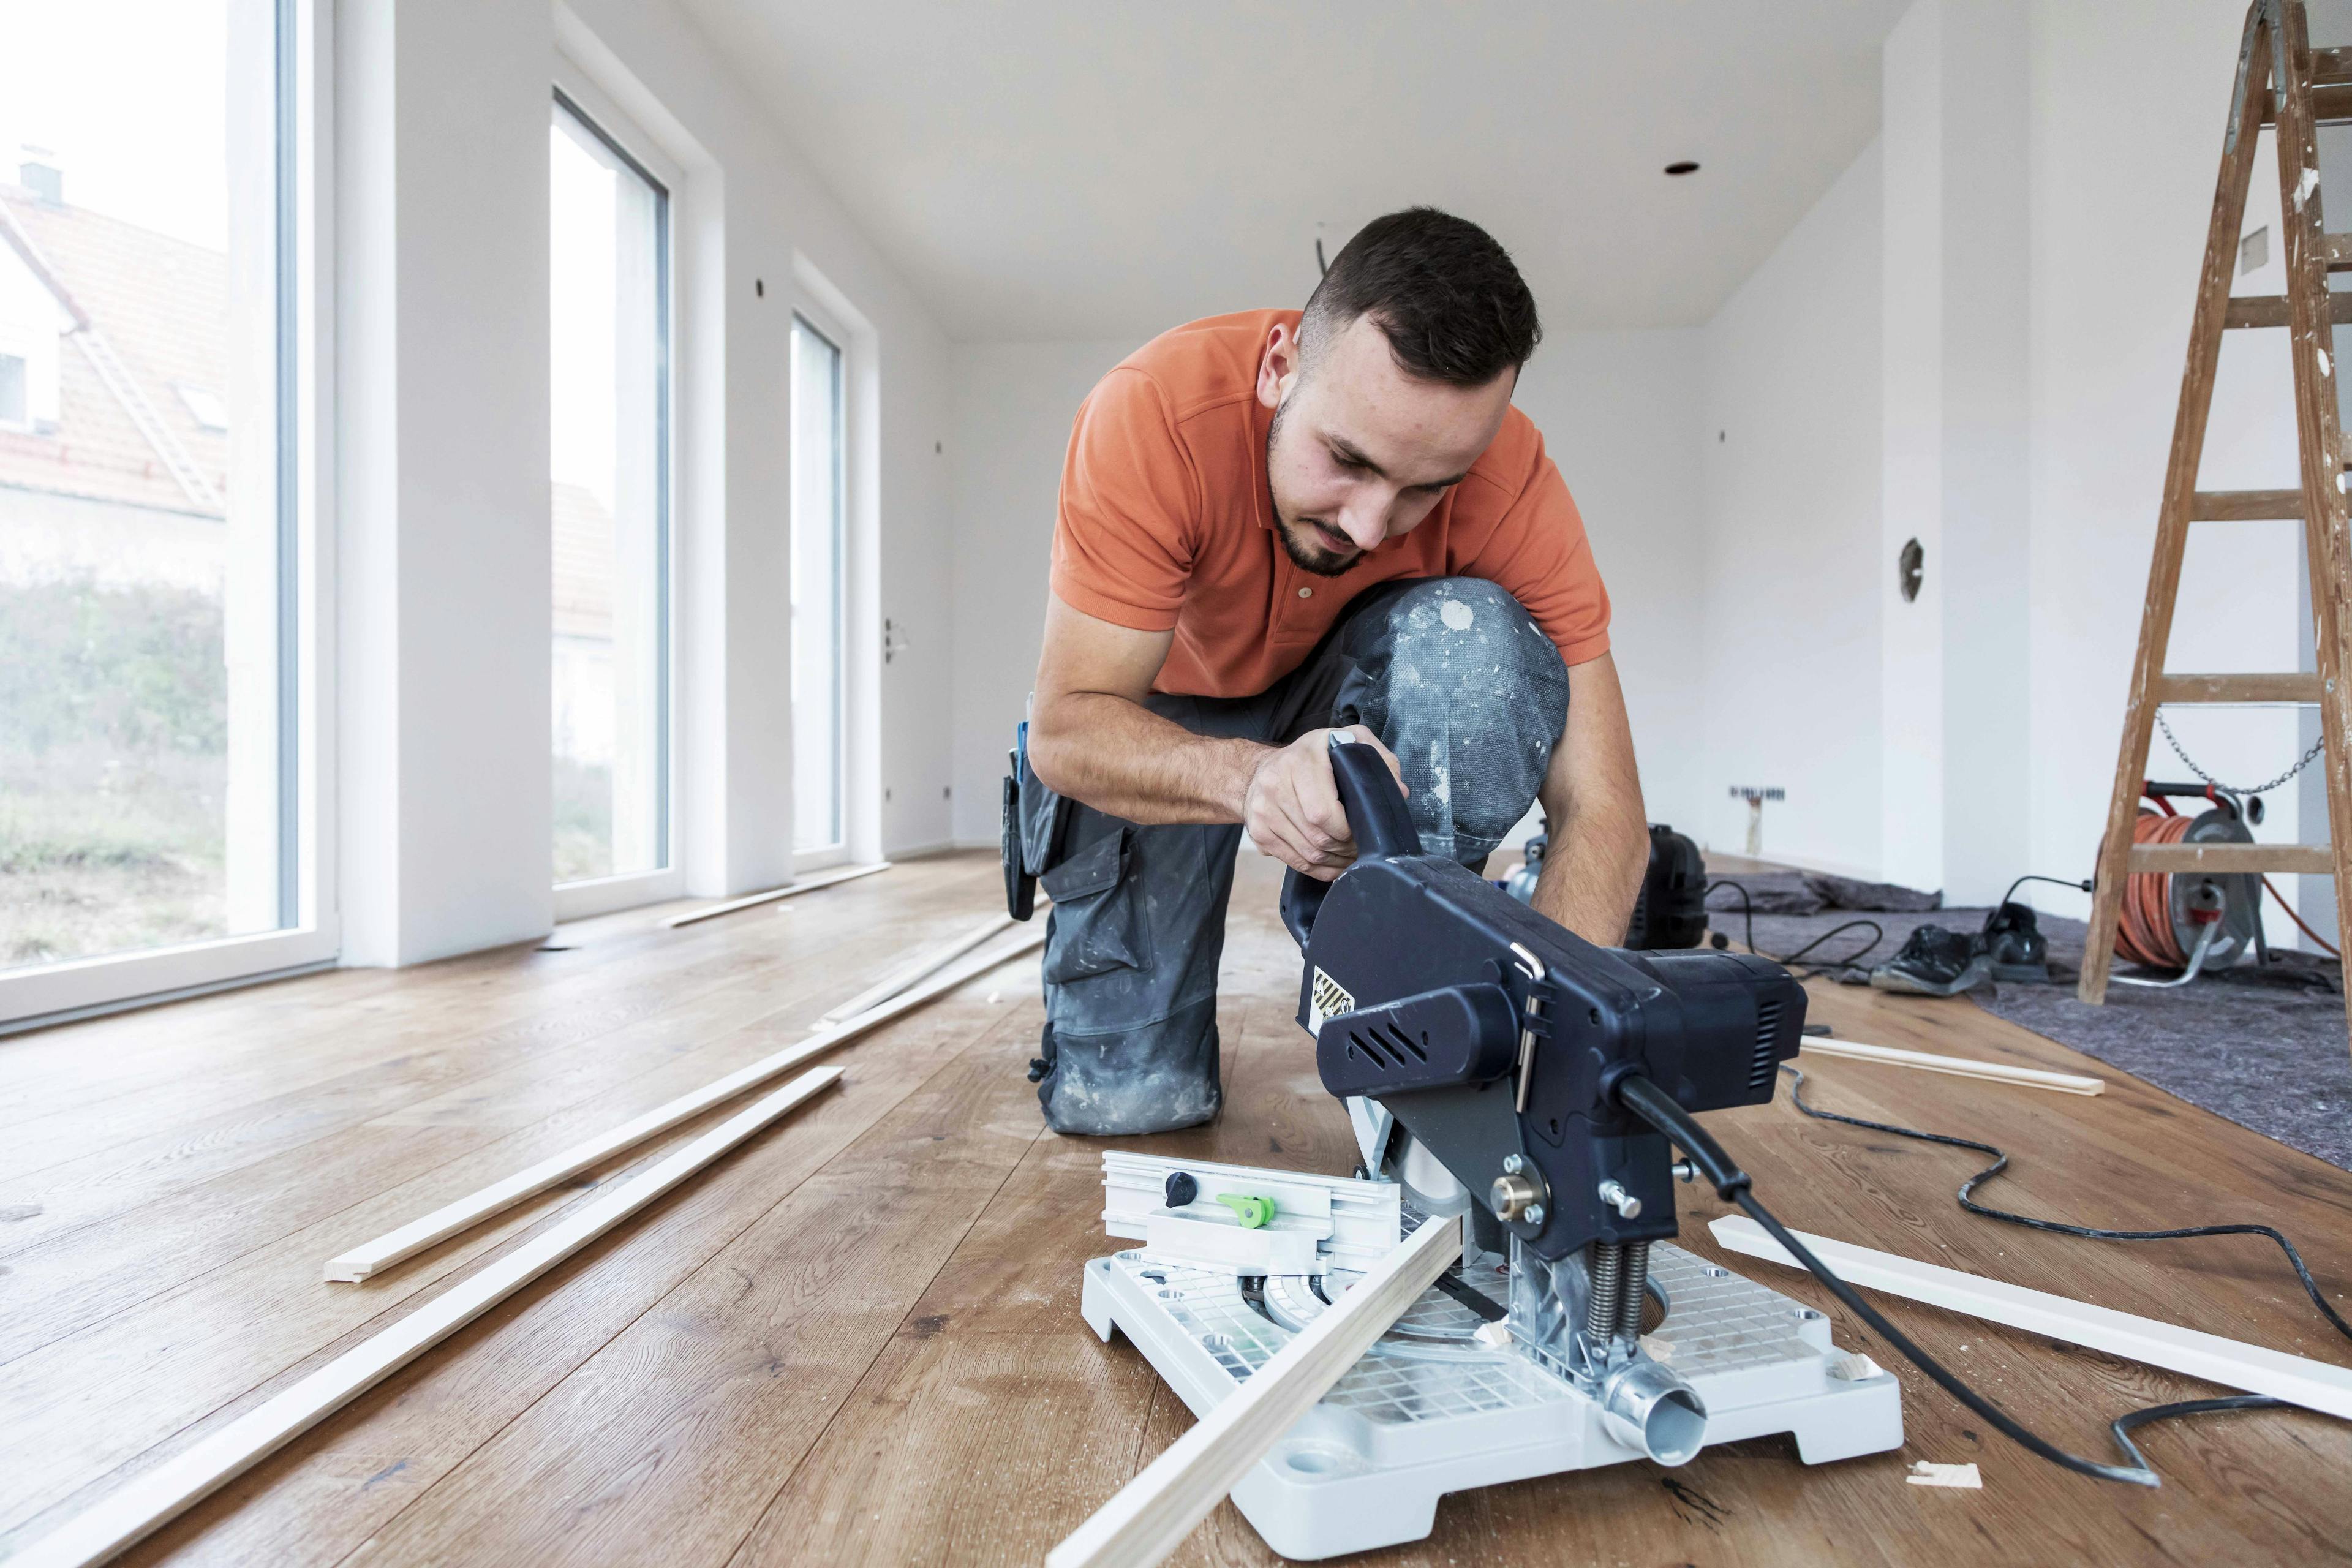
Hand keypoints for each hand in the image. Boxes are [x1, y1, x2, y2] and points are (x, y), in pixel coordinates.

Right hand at [1242, 726, 1407, 879]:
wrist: (1260, 771)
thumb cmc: (1314, 758)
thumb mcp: (1348, 742)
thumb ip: (1377, 758)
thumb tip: (1398, 791)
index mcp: (1301, 759)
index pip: (1322, 812)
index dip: (1347, 830)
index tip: (1362, 829)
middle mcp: (1275, 782)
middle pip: (1317, 836)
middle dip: (1346, 847)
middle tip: (1360, 846)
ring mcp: (1263, 810)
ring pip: (1308, 853)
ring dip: (1336, 860)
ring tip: (1350, 854)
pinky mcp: (1258, 833)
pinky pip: (1296, 863)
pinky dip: (1320, 869)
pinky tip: (1334, 862)